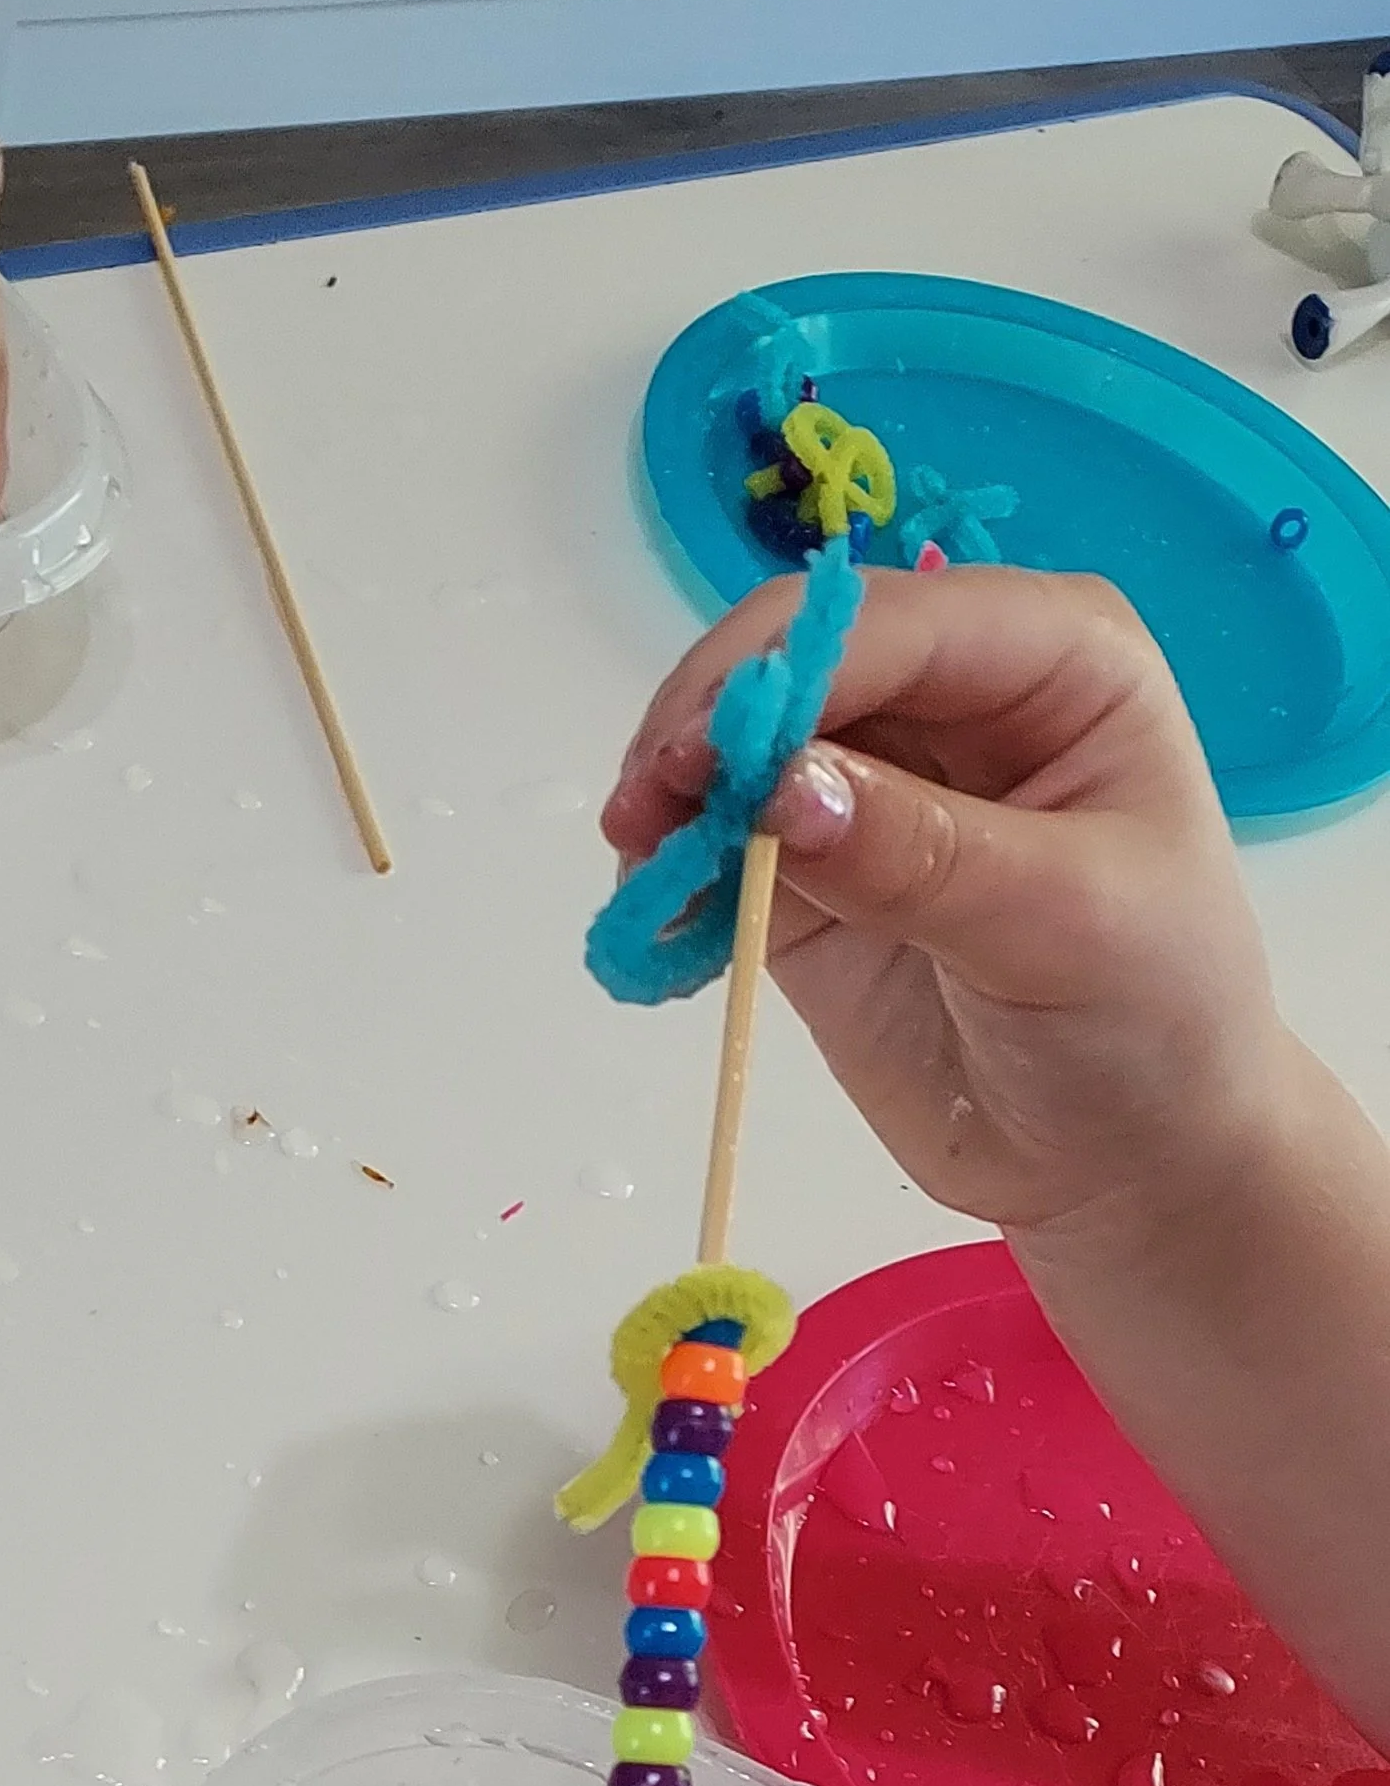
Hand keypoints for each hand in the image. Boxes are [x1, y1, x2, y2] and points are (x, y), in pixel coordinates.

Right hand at [602, 566, 1300, 1255]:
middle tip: (639, 812)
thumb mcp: (1062, 926)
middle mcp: (957, 694)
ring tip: (635, 863)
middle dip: (712, 723)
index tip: (703, 754)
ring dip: (675, 795)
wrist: (1130, 1162)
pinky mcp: (813, 876)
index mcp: (1054, 659)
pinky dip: (674, 871)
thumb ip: (921, 853)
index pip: (900, 624)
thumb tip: (780, 788)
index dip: (792, 670)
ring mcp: (876, 783)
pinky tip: (652, 917)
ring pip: (744, 747)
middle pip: (800, 662)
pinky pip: (720, 845)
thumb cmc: (1149, 1023)